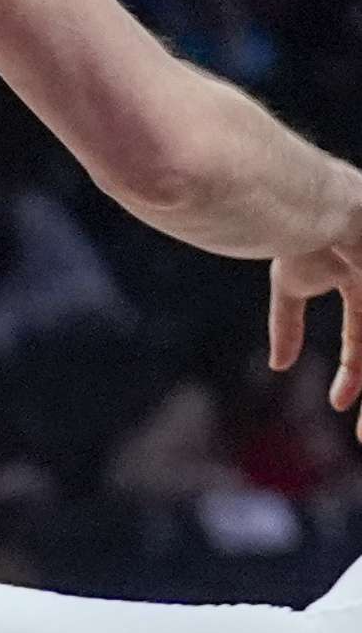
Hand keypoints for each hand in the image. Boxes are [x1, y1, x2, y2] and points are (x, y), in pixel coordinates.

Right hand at [268, 246, 361, 436]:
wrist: (305, 203)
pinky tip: (349, 382)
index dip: (353, 373)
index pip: (360, 339)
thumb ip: (286, 325)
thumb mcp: (289, 284)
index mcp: (353, 280)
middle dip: (361, 379)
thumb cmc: (290, 229)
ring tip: (361, 429)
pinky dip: (354, 363)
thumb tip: (278, 367)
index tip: (338, 403)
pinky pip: (360, 335)